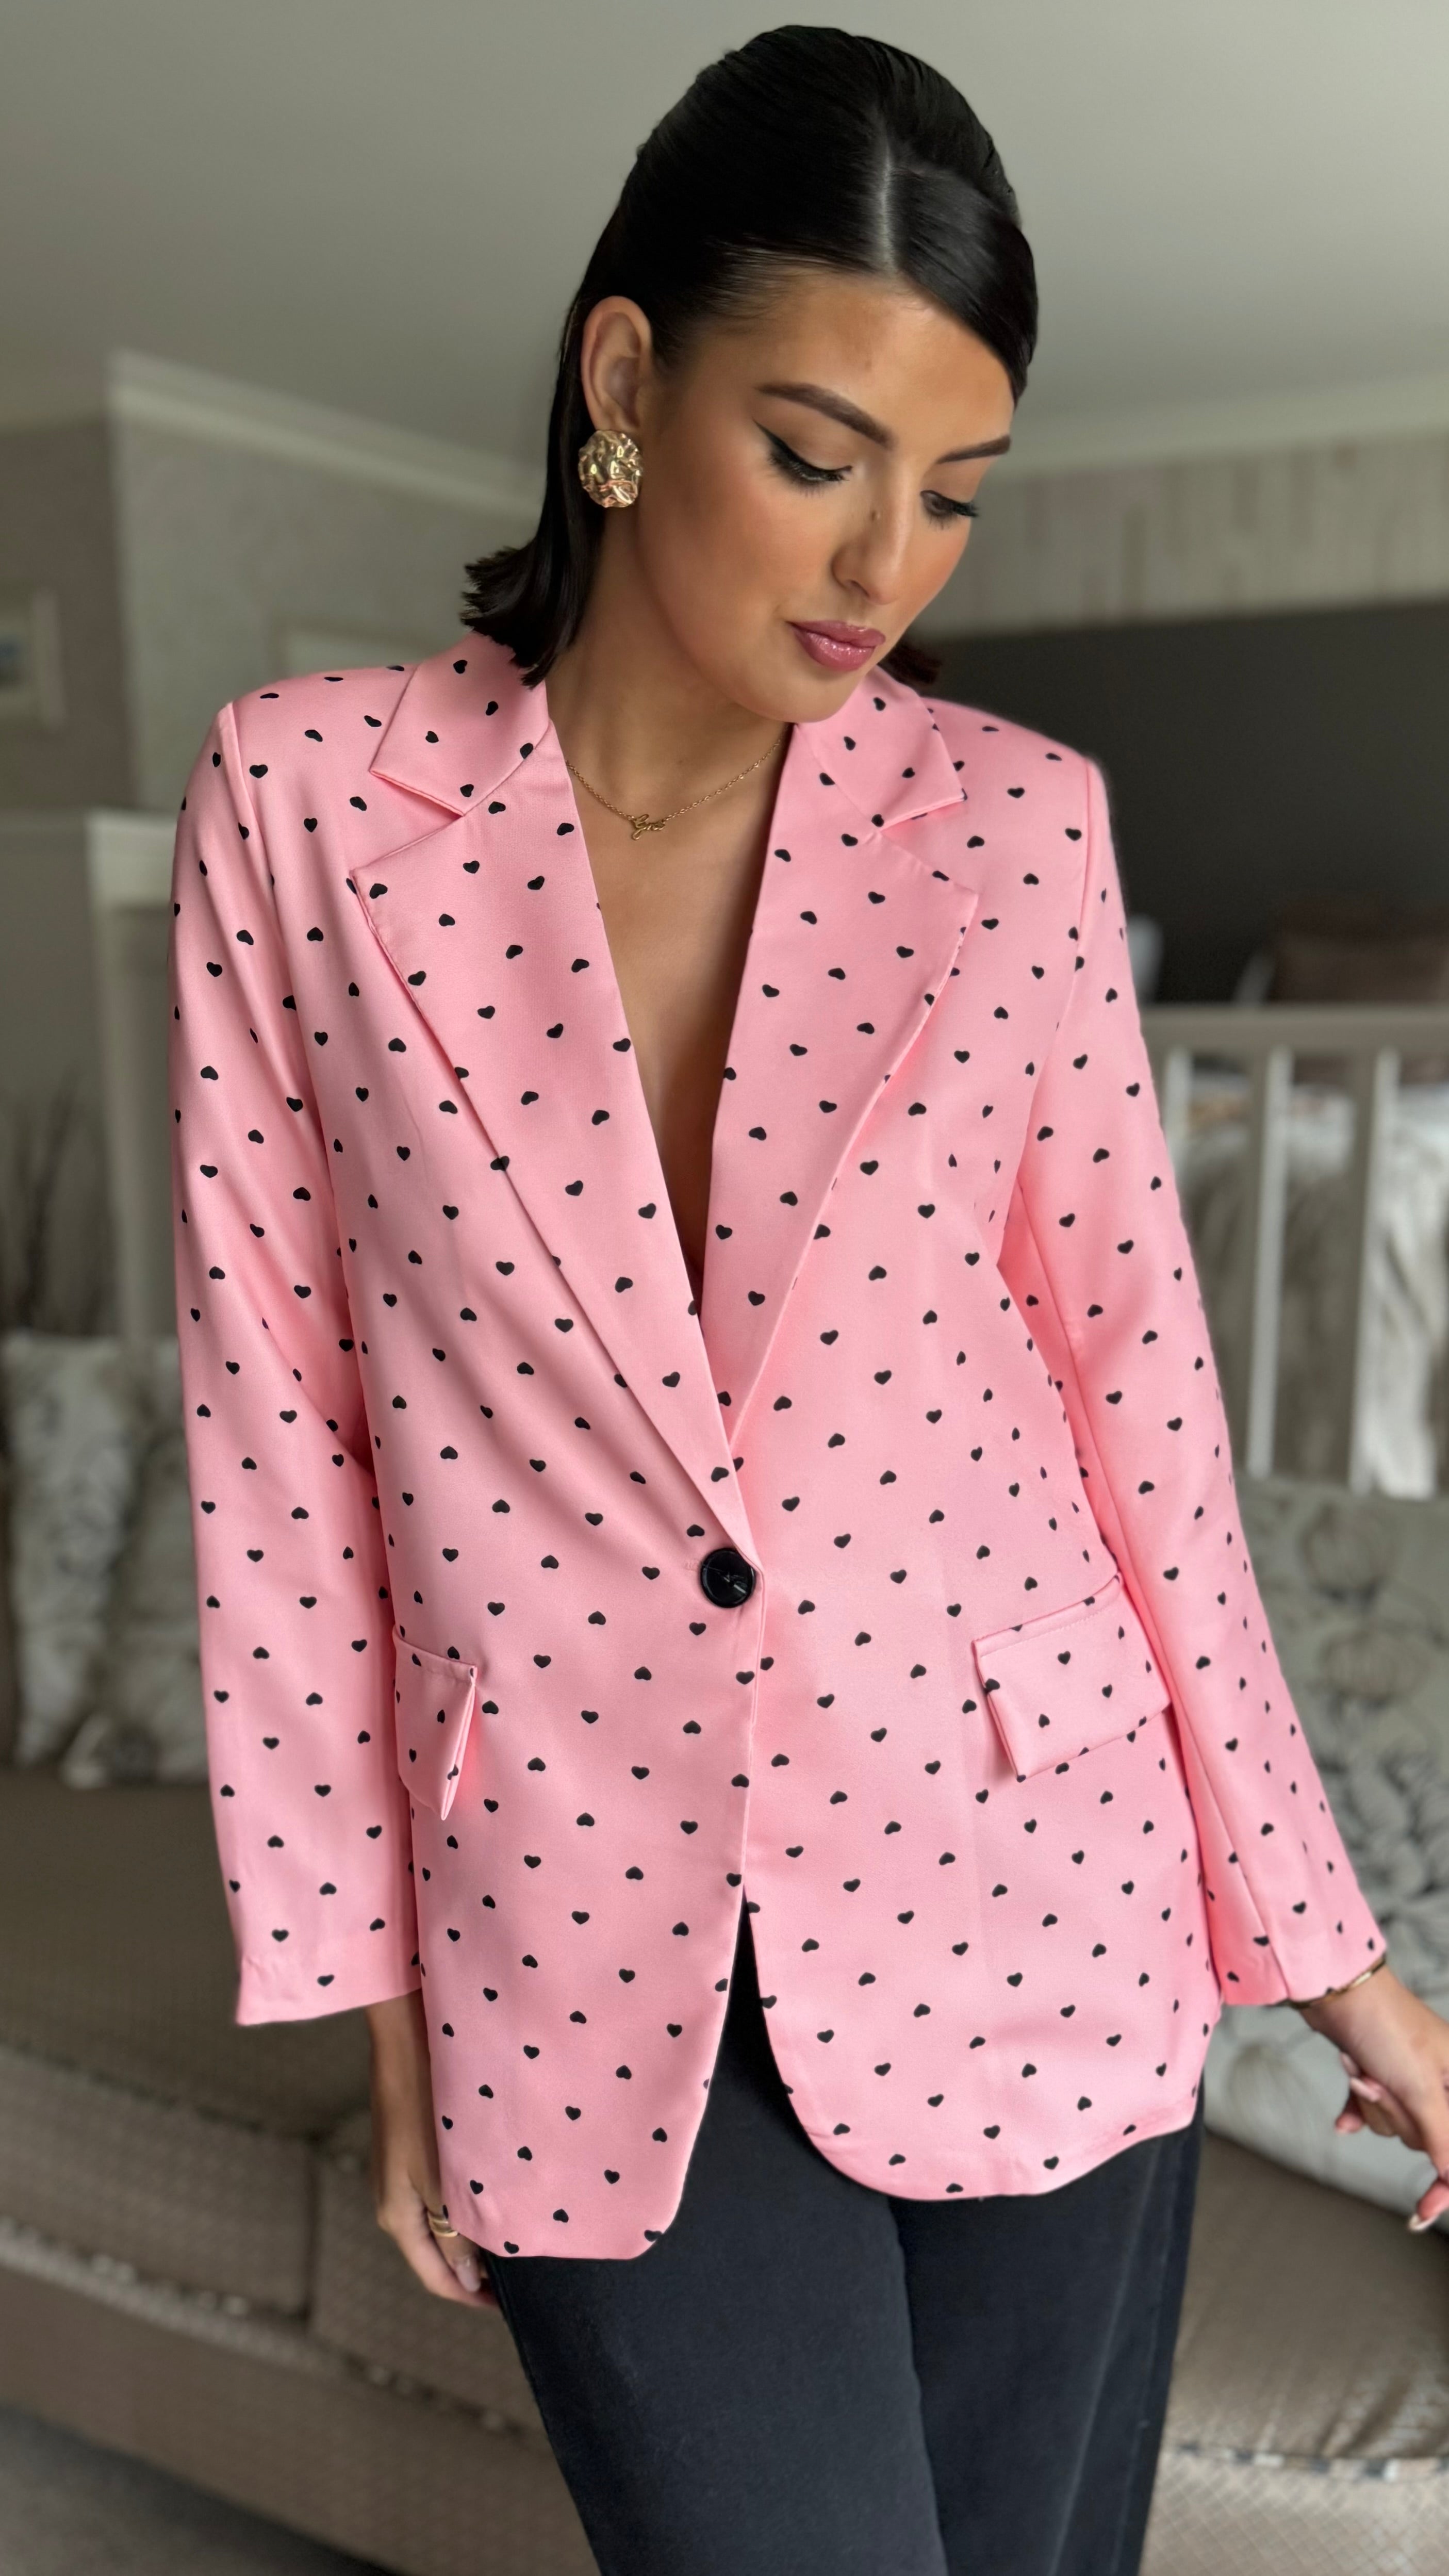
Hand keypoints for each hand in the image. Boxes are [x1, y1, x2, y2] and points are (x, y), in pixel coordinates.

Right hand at [365, 1989, 497, 2306]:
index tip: (509, 2310)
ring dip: (470, 2239)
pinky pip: (438, 2195)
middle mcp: (392, 2201)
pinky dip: (464, 2208)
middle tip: (516, 2284)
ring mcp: (398, 2173)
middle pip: (434, 2254)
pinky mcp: (409, 2148)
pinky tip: (491, 2199)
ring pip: (438, 2224)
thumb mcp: (443, 2178)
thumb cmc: (425, 2107)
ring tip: (510, 2245)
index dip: (470, 2297)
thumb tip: (467, 2275)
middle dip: (471, 2272)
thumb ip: (455, 2232)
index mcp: (397, 2217)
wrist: (405, 2042)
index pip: (436, 2277)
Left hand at [1298, 1965, 1448, 2231]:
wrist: (1335, 1989)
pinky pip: (1371, 2110)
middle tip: (1379, 2081)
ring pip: (1392, 2125)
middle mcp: (1441, 2081)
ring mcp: (1409, 2076)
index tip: (1422, 2214)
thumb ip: (1444, 2140)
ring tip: (1360, 2067)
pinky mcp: (1379, 2072)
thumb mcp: (1423, 2091)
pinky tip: (1345, 2100)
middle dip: (1394, 2116)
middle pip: (1423, 2137)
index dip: (1445, 2185)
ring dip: (1371, 2102)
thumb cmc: (1386, 2030)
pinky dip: (1357, 2105)